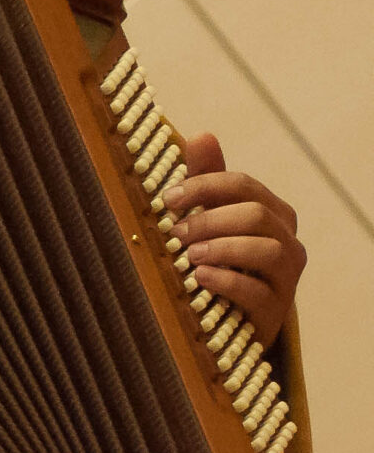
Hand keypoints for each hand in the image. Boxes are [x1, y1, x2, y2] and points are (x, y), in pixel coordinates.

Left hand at [166, 133, 306, 349]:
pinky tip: (200, 278)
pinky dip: (227, 281)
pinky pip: (257, 291)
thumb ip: (207, 181)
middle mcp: (286, 240)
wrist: (232, 318)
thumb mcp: (211, 218)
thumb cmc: (221, 259)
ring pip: (266, 250)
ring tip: (188, 255)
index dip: (204, 186)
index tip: (167, 198)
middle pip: (256, 215)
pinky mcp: (275, 309)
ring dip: (222, 248)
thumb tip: (201, 134)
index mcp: (272, 213)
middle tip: (174, 231)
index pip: (244, 185)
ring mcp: (285, 276)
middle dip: (210, 219)